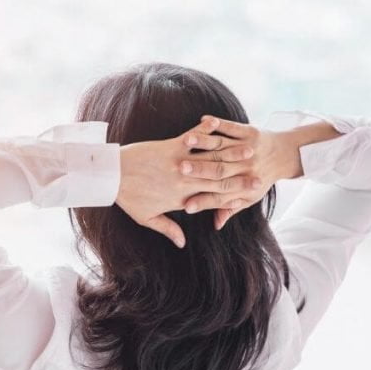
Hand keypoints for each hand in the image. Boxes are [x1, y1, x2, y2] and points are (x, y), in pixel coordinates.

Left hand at [117, 118, 262, 247]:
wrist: (109, 175)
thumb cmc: (126, 197)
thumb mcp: (146, 217)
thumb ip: (168, 229)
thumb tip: (182, 243)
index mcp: (181, 199)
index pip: (212, 200)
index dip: (233, 199)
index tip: (250, 197)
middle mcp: (184, 182)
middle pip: (218, 181)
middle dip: (241, 178)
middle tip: (261, 175)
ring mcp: (179, 163)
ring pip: (211, 159)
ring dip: (233, 153)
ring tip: (251, 149)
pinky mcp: (171, 146)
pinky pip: (194, 139)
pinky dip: (206, 132)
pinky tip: (220, 126)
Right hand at [181, 115, 296, 228]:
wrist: (286, 155)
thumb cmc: (262, 178)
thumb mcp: (249, 198)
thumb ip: (230, 209)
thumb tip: (216, 225)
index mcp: (243, 186)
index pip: (220, 196)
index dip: (204, 201)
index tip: (186, 206)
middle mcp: (246, 168)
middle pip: (219, 170)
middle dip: (199, 169)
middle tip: (179, 170)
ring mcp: (248, 148)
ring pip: (223, 146)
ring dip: (204, 142)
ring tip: (187, 141)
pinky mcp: (250, 132)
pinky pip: (232, 127)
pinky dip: (219, 123)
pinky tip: (204, 119)